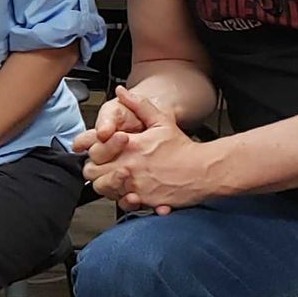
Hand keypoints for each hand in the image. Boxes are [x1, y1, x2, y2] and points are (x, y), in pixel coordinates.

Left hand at [81, 88, 219, 214]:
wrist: (204, 170)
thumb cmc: (183, 148)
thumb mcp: (161, 121)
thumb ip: (139, 105)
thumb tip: (122, 92)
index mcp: (130, 146)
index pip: (94, 151)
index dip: (93, 152)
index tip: (100, 151)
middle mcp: (130, 167)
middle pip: (92, 173)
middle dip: (95, 170)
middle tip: (104, 167)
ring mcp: (137, 185)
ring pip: (103, 190)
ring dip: (106, 185)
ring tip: (116, 179)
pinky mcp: (146, 201)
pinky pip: (122, 204)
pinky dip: (122, 200)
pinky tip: (129, 192)